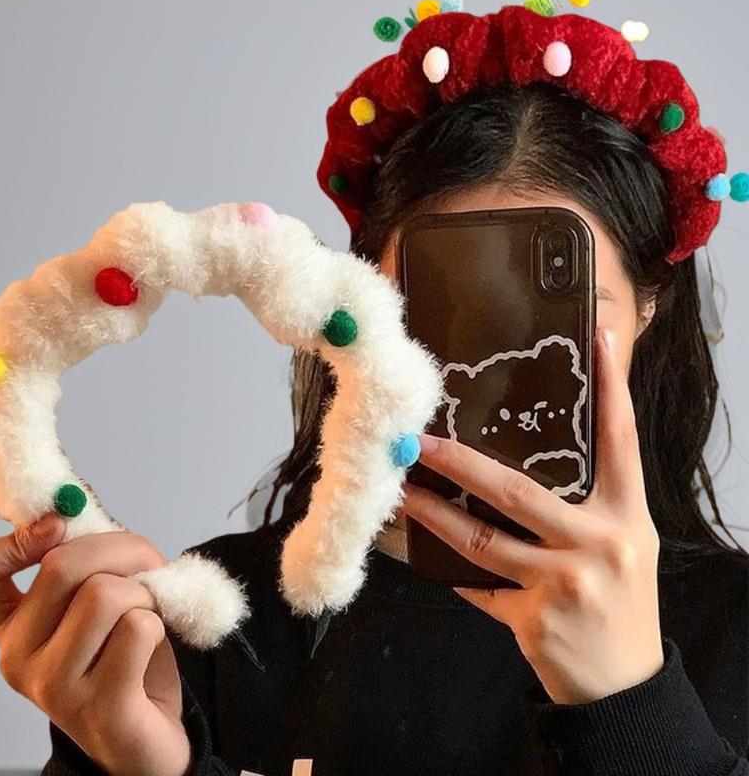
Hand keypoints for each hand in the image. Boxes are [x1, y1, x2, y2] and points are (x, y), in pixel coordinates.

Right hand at [0, 518, 192, 775]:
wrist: (147, 738)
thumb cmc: (128, 660)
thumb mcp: (100, 601)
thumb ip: (87, 561)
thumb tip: (76, 509)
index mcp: (14, 625)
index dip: (16, 537)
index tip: (60, 527)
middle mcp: (18, 657)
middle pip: (64, 565)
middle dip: (124, 549)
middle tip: (149, 563)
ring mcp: (54, 686)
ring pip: (106, 594)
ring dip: (145, 593)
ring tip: (149, 615)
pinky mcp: (99, 706)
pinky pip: (138, 629)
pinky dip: (160, 624)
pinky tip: (152, 648)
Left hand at [401, 326, 664, 704]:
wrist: (623, 686)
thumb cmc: (621, 602)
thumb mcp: (622, 544)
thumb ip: (587, 506)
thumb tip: (530, 459)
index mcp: (626, 516)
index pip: (620, 441)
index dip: (611, 390)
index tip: (599, 342)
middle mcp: (598, 543)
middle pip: (517, 491)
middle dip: (459, 463)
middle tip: (418, 440)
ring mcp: (563, 583)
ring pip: (480, 539)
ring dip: (433, 514)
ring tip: (402, 491)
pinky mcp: (531, 618)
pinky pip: (476, 584)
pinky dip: (449, 568)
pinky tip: (423, 551)